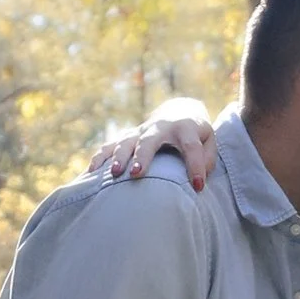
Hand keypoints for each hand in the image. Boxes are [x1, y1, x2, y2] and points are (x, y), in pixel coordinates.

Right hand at [90, 98, 217, 189]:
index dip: (195, 166)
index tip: (197, 186)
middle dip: (142, 156)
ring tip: (114, 175)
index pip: (191, 147)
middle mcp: (160, 127)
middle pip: (150, 140)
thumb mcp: (209, 142)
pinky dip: (100, 157)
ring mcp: (141, 131)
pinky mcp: (128, 137)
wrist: (178, 112)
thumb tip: (197, 179)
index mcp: (185, 128)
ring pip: (126, 141)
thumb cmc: (196, 134)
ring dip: (119, 157)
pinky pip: (110, 146)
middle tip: (135, 174)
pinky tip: (91, 173)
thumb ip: (206, 159)